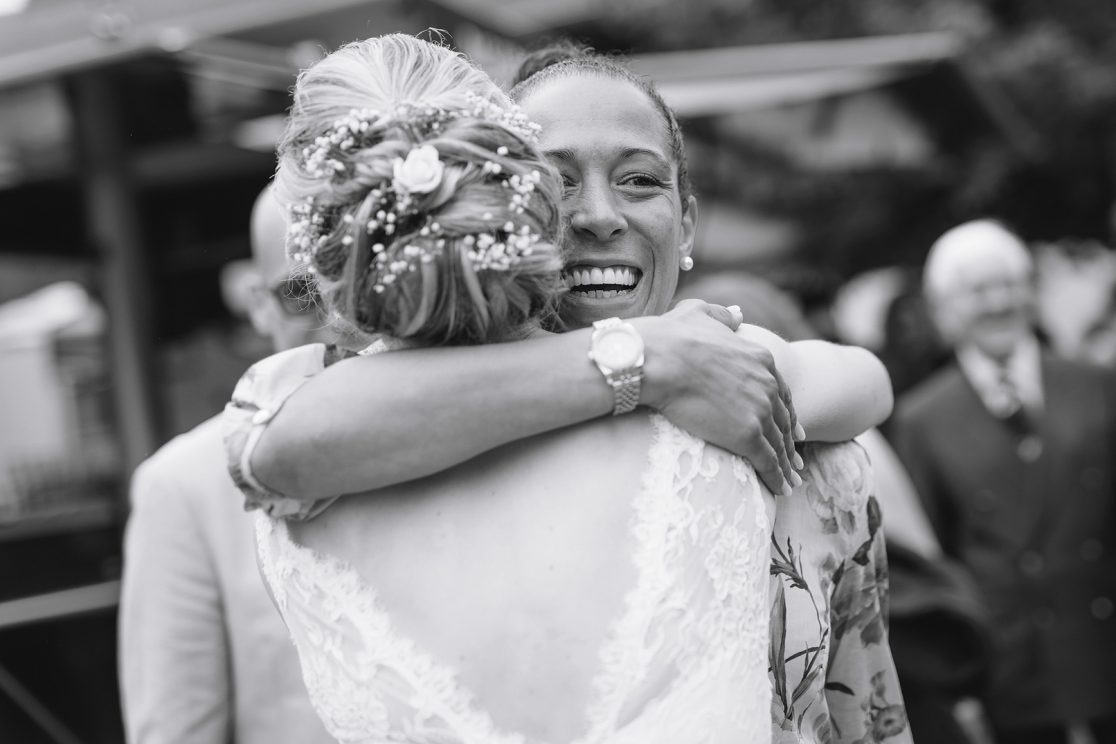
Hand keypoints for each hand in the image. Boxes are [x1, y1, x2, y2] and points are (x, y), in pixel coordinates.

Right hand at [632, 299, 801, 494]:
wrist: (657, 359)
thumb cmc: (671, 337)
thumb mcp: (700, 313)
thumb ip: (722, 316)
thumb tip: (736, 315)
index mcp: (760, 358)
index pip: (780, 391)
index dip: (786, 410)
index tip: (790, 426)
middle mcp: (767, 385)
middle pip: (784, 420)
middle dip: (790, 441)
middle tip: (796, 458)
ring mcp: (760, 411)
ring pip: (779, 444)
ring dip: (787, 464)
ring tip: (791, 479)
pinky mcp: (747, 436)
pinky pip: (767, 462)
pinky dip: (777, 477)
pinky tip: (781, 488)